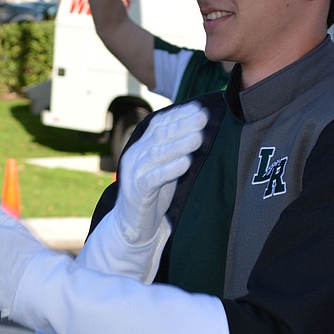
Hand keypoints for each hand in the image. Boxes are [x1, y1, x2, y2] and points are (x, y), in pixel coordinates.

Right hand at [115, 102, 207, 244]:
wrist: (131, 224)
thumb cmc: (153, 193)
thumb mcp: (164, 167)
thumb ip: (175, 150)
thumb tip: (200, 129)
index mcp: (140, 147)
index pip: (158, 124)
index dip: (179, 115)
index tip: (199, 109)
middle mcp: (135, 156)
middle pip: (159, 136)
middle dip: (182, 125)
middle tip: (203, 119)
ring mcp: (134, 174)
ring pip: (157, 154)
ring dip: (179, 145)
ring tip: (198, 138)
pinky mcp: (137, 192)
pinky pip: (153, 178)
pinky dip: (170, 170)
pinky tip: (185, 163)